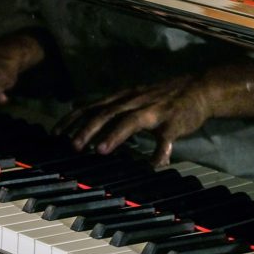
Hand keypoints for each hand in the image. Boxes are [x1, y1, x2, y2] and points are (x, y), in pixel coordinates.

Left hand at [53, 60, 253, 165]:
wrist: (199, 88)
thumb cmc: (161, 96)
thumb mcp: (131, 97)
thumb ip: (110, 107)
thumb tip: (84, 116)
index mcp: (122, 98)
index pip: (90, 107)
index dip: (72, 119)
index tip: (55, 133)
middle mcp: (133, 101)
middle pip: (105, 113)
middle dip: (86, 130)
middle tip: (72, 146)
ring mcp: (153, 111)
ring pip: (130, 122)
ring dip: (114, 136)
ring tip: (100, 150)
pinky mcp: (174, 122)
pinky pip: (165, 138)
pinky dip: (159, 151)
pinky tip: (153, 164)